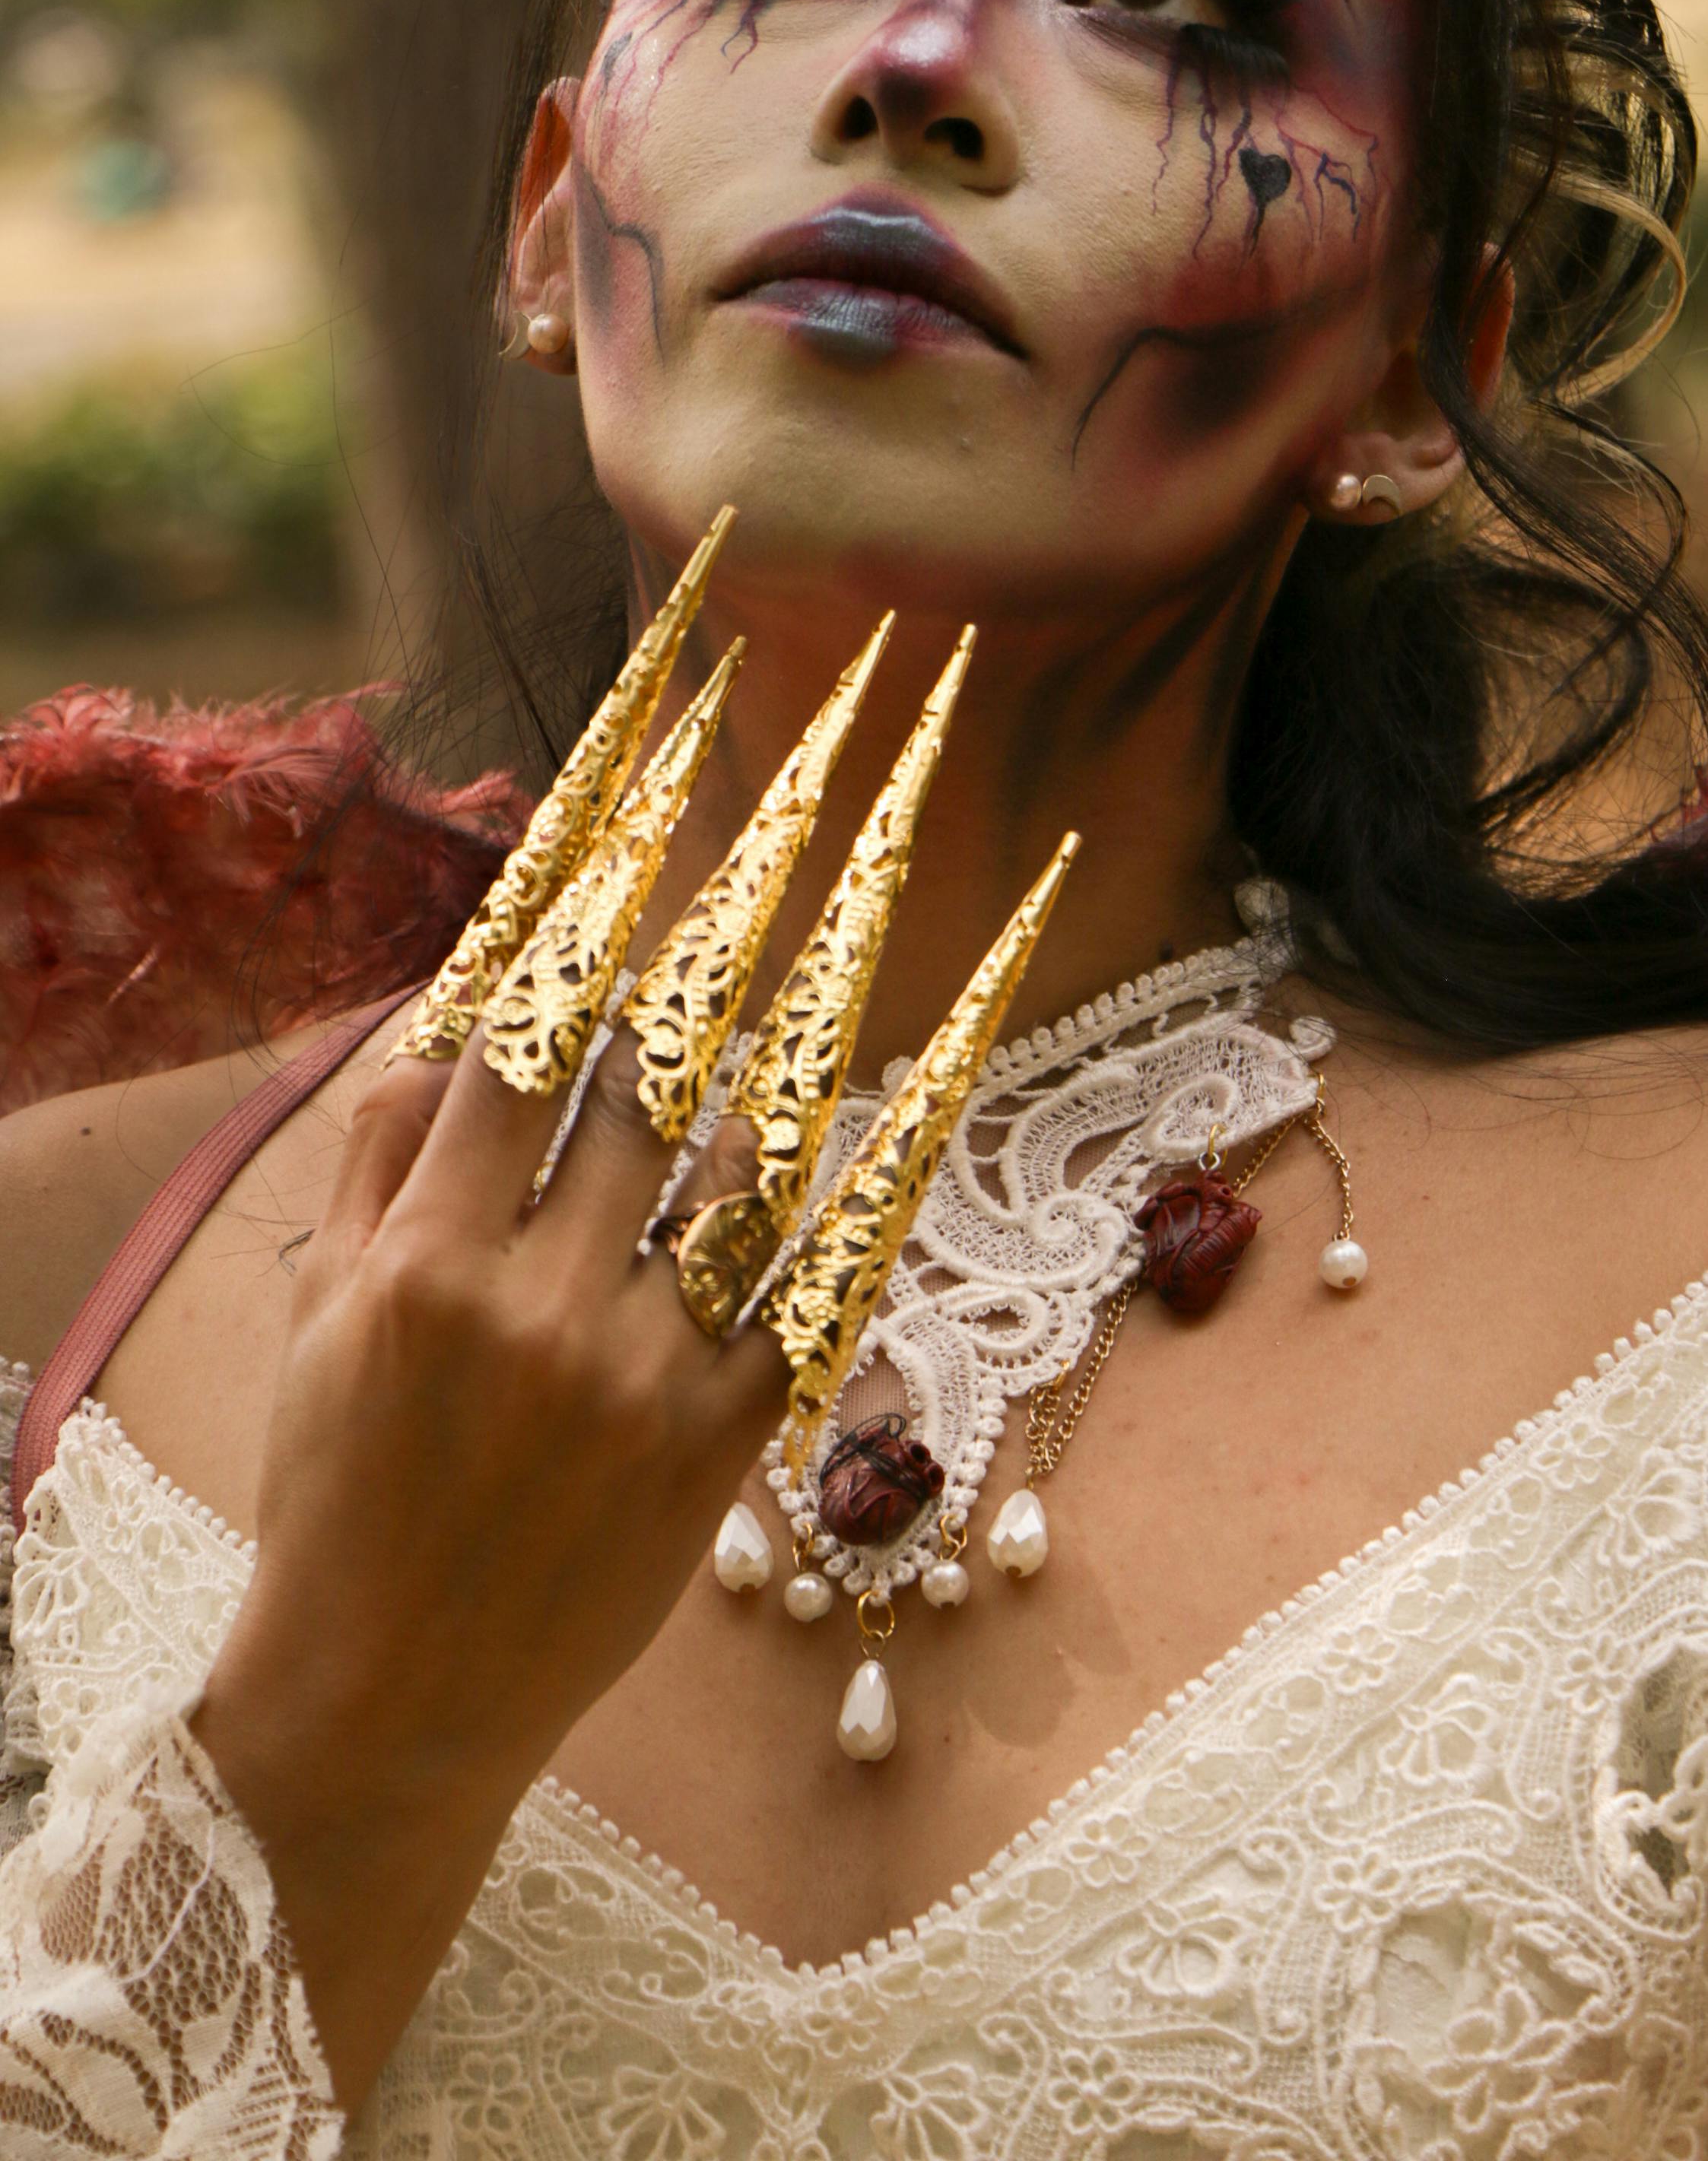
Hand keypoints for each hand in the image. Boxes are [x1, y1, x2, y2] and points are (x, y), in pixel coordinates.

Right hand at [191, 1020, 781, 2114]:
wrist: (392, 1697)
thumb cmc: (336, 1490)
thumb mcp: (318, 1316)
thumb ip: (379, 1163)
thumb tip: (456, 1027)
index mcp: (427, 1267)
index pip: (521, 1057)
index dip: (583, 946)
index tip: (628, 863)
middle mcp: (540, 1311)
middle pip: (641, 1100)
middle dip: (680, 1006)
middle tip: (716, 941)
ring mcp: (640, 1380)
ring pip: (736, 1179)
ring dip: (761, 1092)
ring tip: (790, 1025)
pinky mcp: (716, 1446)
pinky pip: (803, 1296)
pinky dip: (840, 1212)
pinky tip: (889, 1135)